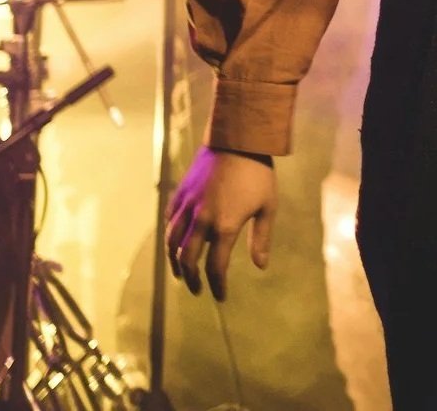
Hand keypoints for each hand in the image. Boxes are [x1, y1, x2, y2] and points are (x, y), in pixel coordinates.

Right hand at [166, 146, 277, 299]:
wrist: (237, 139)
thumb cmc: (258, 173)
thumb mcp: (267, 207)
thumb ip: (261, 238)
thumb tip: (260, 266)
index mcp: (225, 227)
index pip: (216, 267)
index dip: (217, 285)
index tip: (220, 296)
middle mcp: (201, 221)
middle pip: (189, 260)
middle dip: (192, 280)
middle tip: (197, 290)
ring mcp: (187, 207)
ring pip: (172, 243)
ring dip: (175, 263)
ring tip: (181, 273)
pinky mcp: (180, 194)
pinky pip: (169, 222)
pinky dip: (170, 237)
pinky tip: (175, 243)